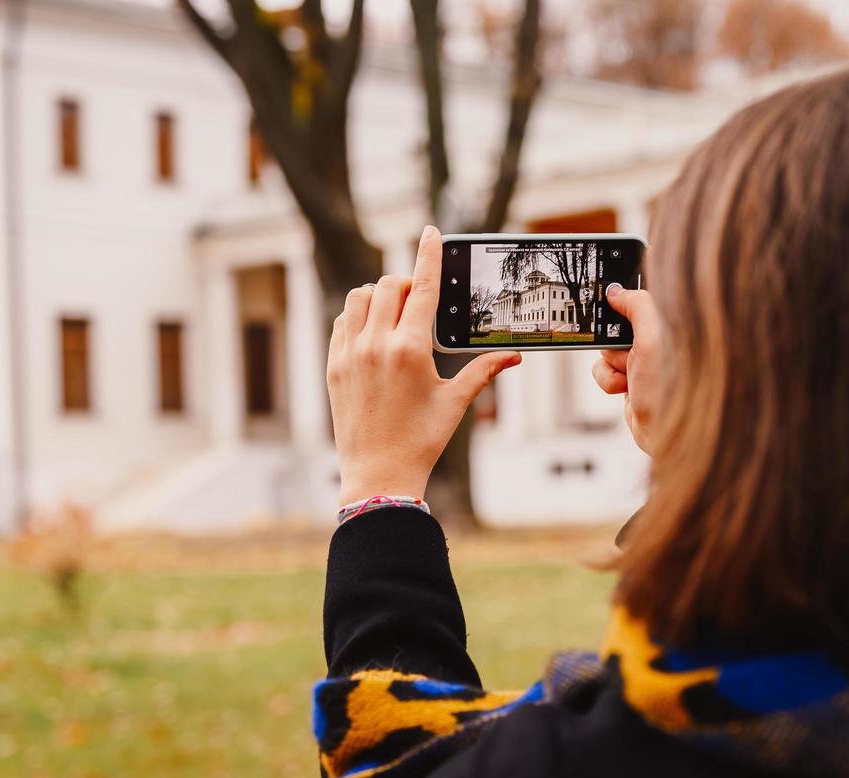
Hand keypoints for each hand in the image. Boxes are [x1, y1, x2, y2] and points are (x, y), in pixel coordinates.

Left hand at [328, 226, 522, 504]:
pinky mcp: (333, 365)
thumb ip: (483, 371)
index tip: (430, 231)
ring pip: (359, 298)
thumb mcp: (455, 402)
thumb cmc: (421, 440)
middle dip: (407, 284)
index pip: (423, 287)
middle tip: (420, 302)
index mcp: (411, 349)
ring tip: (395, 317)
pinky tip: (373, 334)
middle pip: (389, 285)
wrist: (378, 474)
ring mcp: (350, 354)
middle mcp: (377, 345)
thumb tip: (515, 357)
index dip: (428, 254)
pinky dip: (358, 317)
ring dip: (379, 296)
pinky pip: (342, 322)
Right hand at [592, 282, 662, 454]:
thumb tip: (616, 291)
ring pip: (608, 349)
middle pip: (619, 324)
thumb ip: (637, 306)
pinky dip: (609, 380)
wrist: (668, 434)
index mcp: (672, 323)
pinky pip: (606, 371)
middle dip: (614, 338)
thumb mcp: (653, 338)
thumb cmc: (671, 388)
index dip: (624, 298)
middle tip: (623, 349)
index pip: (643, 298)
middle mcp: (660, 340)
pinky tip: (625, 389)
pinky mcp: (632, 380)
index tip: (607, 297)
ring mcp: (645, 362)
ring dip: (612, 363)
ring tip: (630, 375)